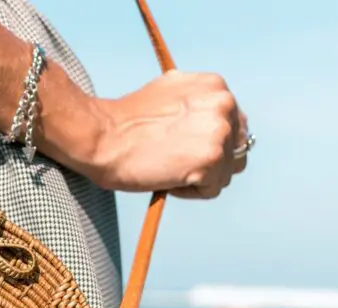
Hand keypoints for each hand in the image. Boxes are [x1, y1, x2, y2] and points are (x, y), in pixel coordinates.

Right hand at [81, 71, 247, 198]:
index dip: (207, 142)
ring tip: (168, 168)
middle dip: (208, 161)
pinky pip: (211, 189)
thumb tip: (212, 120)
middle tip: (173, 160)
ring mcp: (220, 133)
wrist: (102, 137)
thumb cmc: (125, 122)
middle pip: (236, 149)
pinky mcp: (211, 160)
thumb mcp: (170, 93)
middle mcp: (224, 104)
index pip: (233, 124)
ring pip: (226, 171)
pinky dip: (189, 191)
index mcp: (216, 86)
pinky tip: (166, 178)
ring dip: (200, 177)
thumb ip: (198, 103)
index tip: (182, 147)